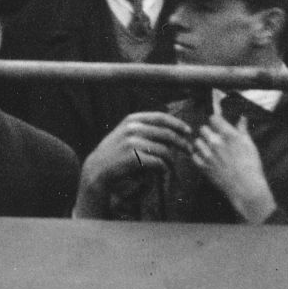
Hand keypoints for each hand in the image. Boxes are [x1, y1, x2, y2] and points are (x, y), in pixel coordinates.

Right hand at [80, 109, 195, 197]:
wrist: (98, 168)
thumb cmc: (117, 153)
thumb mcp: (127, 134)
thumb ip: (145, 129)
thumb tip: (171, 130)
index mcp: (132, 119)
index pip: (161, 117)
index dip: (177, 124)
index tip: (189, 131)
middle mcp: (133, 127)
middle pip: (166, 133)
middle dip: (181, 142)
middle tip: (189, 151)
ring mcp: (132, 142)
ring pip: (164, 150)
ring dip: (172, 160)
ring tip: (172, 166)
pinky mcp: (133, 157)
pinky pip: (158, 162)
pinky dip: (163, 168)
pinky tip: (162, 171)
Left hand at [184, 100, 276, 222]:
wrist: (247, 189)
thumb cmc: (251, 166)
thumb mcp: (249, 145)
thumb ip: (243, 130)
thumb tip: (242, 118)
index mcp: (228, 135)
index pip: (213, 118)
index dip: (215, 122)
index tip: (218, 127)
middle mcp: (216, 143)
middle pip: (203, 129)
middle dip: (208, 133)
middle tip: (215, 141)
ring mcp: (209, 155)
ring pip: (197, 142)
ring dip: (202, 145)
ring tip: (211, 152)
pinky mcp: (204, 167)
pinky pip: (194, 156)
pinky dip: (198, 157)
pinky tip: (206, 160)